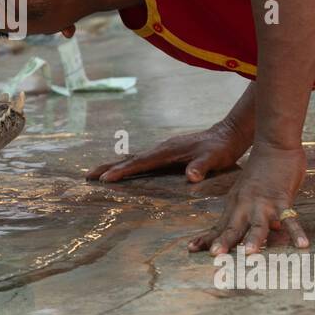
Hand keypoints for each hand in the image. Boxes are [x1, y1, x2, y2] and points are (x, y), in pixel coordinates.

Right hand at [86, 121, 250, 183]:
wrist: (226, 135)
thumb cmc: (220, 149)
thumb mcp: (214, 158)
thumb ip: (202, 167)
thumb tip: (191, 177)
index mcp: (167, 151)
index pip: (139, 163)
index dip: (122, 171)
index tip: (105, 179)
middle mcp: (160, 149)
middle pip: (129, 159)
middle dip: (108, 167)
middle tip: (88, 176)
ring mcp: (161, 150)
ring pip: (133, 159)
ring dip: (114, 166)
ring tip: (97, 174)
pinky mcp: (165, 153)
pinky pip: (141, 160)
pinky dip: (127, 165)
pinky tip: (123, 170)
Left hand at [188, 142, 308, 253]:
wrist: (273, 144)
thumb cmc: (262, 170)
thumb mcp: (248, 192)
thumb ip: (252, 212)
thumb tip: (267, 230)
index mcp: (235, 204)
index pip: (219, 225)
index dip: (207, 237)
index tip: (192, 249)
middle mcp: (246, 205)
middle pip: (232, 227)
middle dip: (223, 241)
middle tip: (214, 256)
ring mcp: (264, 202)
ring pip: (257, 224)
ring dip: (253, 239)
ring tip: (249, 254)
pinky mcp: (282, 198)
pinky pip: (291, 218)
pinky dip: (297, 231)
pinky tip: (303, 245)